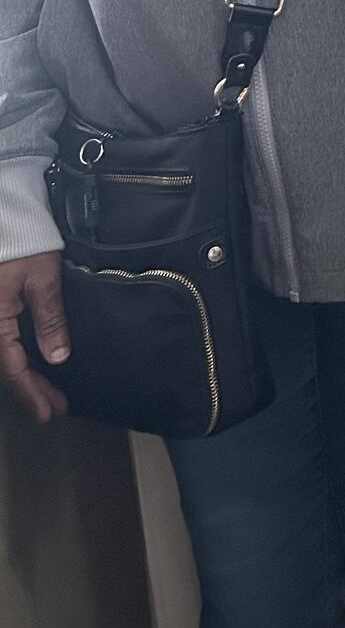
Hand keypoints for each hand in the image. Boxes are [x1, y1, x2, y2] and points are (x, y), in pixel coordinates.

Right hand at [0, 252, 69, 422]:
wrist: (6, 215)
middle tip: (54, 409)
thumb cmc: (23, 241)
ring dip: (25, 377)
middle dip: (30, 390)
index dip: (31, 393)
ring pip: (5, 357)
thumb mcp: (43, 278)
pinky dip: (19, 358)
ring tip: (49, 394)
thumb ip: (49, 319)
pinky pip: (5, 342)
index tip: (48, 413)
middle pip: (7, 367)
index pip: (12, 368)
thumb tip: (57, 356)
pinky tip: (35, 365)